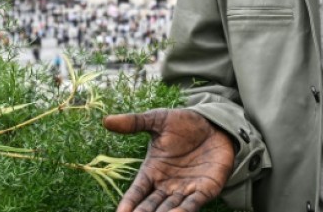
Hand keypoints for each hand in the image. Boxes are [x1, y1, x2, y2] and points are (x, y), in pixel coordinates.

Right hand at [103, 109, 234, 211]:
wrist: (216, 124)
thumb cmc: (185, 124)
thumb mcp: (159, 120)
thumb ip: (135, 123)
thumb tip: (106, 120)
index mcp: (152, 170)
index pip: (137, 190)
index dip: (129, 202)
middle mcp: (166, 184)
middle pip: (151, 205)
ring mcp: (185, 189)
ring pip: (170, 208)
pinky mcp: (205, 190)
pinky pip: (193, 204)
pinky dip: (185, 210)